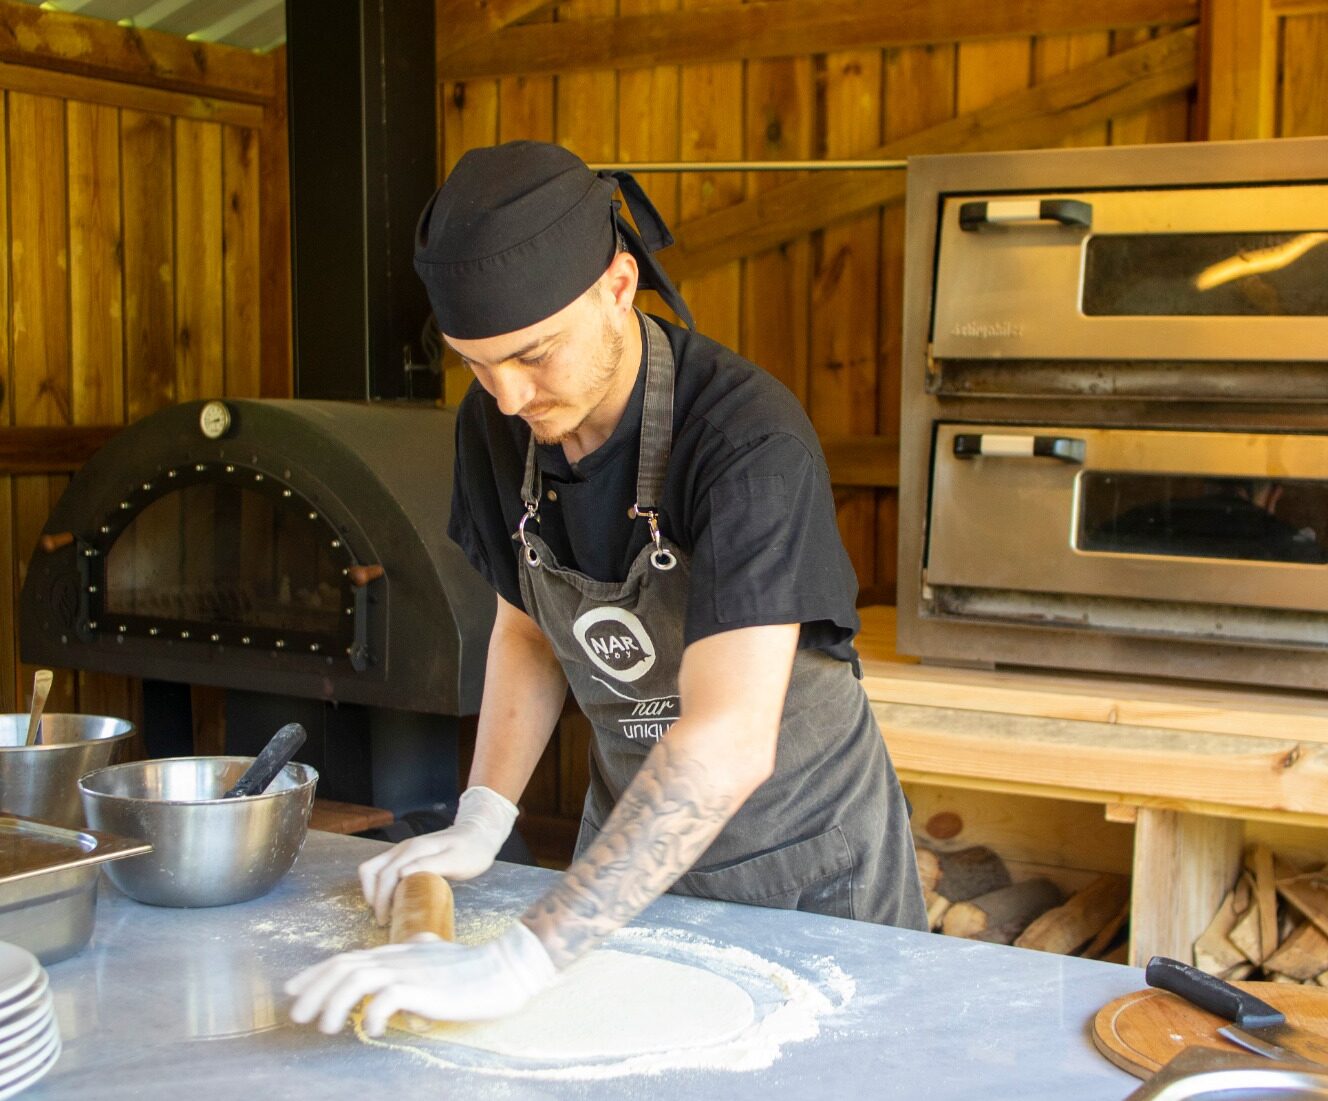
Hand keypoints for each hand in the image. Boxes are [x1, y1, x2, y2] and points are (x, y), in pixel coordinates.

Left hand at [285, 921, 555, 1035]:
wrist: (503, 969)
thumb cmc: (472, 966)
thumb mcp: (437, 952)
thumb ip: (420, 947)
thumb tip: (412, 944)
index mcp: (396, 952)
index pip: (346, 958)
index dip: (316, 973)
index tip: (294, 989)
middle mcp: (396, 958)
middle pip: (343, 968)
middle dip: (314, 991)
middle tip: (297, 1015)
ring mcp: (408, 971)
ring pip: (356, 980)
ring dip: (334, 1003)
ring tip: (327, 1026)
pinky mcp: (423, 988)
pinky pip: (386, 999)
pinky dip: (371, 1015)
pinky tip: (370, 1029)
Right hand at [359, 786, 517, 924]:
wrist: (479, 835)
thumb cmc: (471, 851)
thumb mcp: (455, 860)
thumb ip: (430, 865)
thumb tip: (401, 874)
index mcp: (414, 849)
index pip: (386, 874)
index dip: (381, 898)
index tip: (386, 919)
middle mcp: (403, 848)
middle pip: (373, 870)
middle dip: (374, 897)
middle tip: (384, 920)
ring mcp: (402, 850)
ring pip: (373, 867)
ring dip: (373, 889)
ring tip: (384, 910)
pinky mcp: (404, 855)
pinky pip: (382, 869)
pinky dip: (379, 885)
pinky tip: (391, 899)